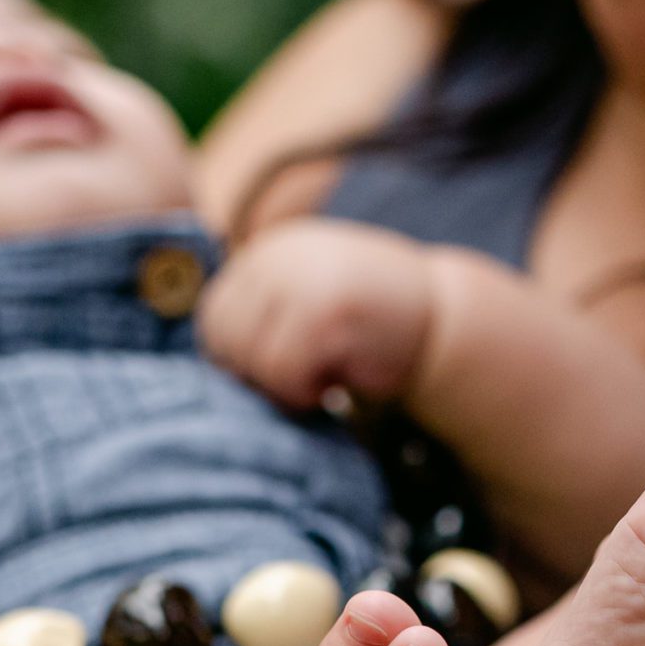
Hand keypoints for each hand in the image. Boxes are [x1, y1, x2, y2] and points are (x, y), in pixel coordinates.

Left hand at [199, 218, 436, 411]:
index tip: (279, 368)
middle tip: (304, 377)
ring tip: (322, 376)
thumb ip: (258, 314)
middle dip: (256, 374)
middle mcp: (277, 256)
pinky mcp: (324, 313)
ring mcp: (300, 280)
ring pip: (249, 361)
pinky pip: (282, 375)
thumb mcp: (303, 300)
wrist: (441, 318)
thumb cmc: (366, 324)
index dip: (238, 357)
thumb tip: (202, 365)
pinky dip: (305, 393)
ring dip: (283, 386)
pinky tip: (336, 381)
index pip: (213, 317)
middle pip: (222, 340)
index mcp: (266, 251)